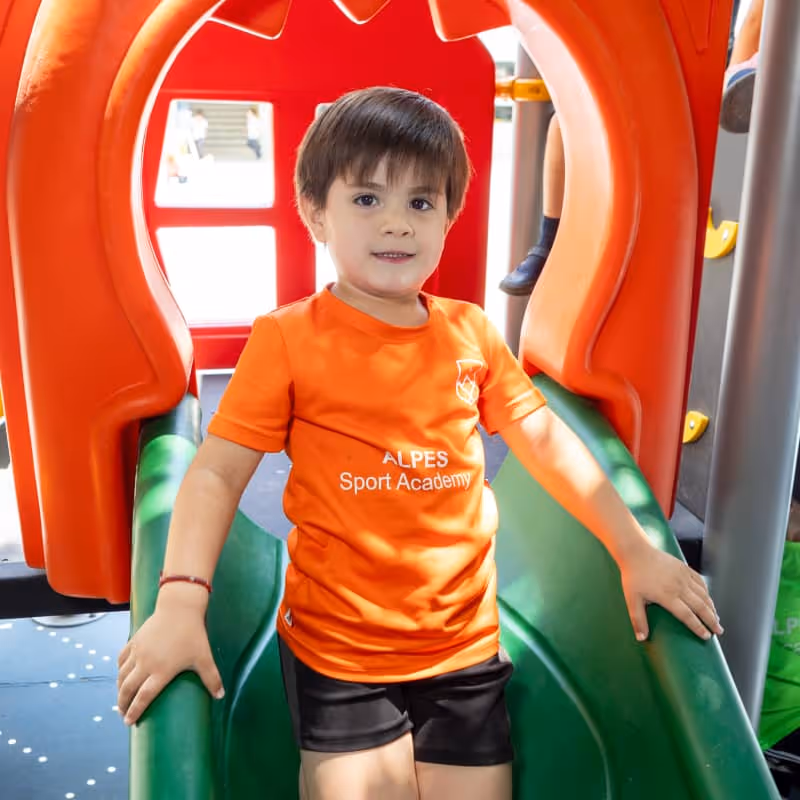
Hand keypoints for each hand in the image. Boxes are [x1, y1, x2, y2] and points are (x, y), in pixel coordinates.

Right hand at [116, 602, 223, 725]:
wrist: (179, 607)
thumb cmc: (193, 634)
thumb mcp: (204, 657)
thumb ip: (212, 678)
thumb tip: (220, 696)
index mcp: (161, 671)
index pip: (143, 697)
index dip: (135, 711)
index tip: (129, 723)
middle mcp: (145, 664)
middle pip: (128, 690)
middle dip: (123, 704)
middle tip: (123, 714)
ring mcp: (138, 652)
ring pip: (122, 676)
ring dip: (119, 689)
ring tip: (121, 699)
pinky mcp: (134, 641)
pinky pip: (122, 659)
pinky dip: (119, 670)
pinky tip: (121, 675)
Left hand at [619, 543, 723, 641]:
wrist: (636, 552)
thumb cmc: (633, 576)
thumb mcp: (632, 599)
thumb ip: (638, 619)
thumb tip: (641, 638)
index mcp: (667, 596)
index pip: (687, 615)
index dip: (698, 627)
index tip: (706, 636)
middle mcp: (679, 586)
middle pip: (700, 607)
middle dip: (711, 620)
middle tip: (719, 631)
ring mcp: (683, 576)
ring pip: (703, 594)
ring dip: (712, 608)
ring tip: (717, 619)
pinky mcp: (684, 567)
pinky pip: (700, 581)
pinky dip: (707, 592)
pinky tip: (709, 599)